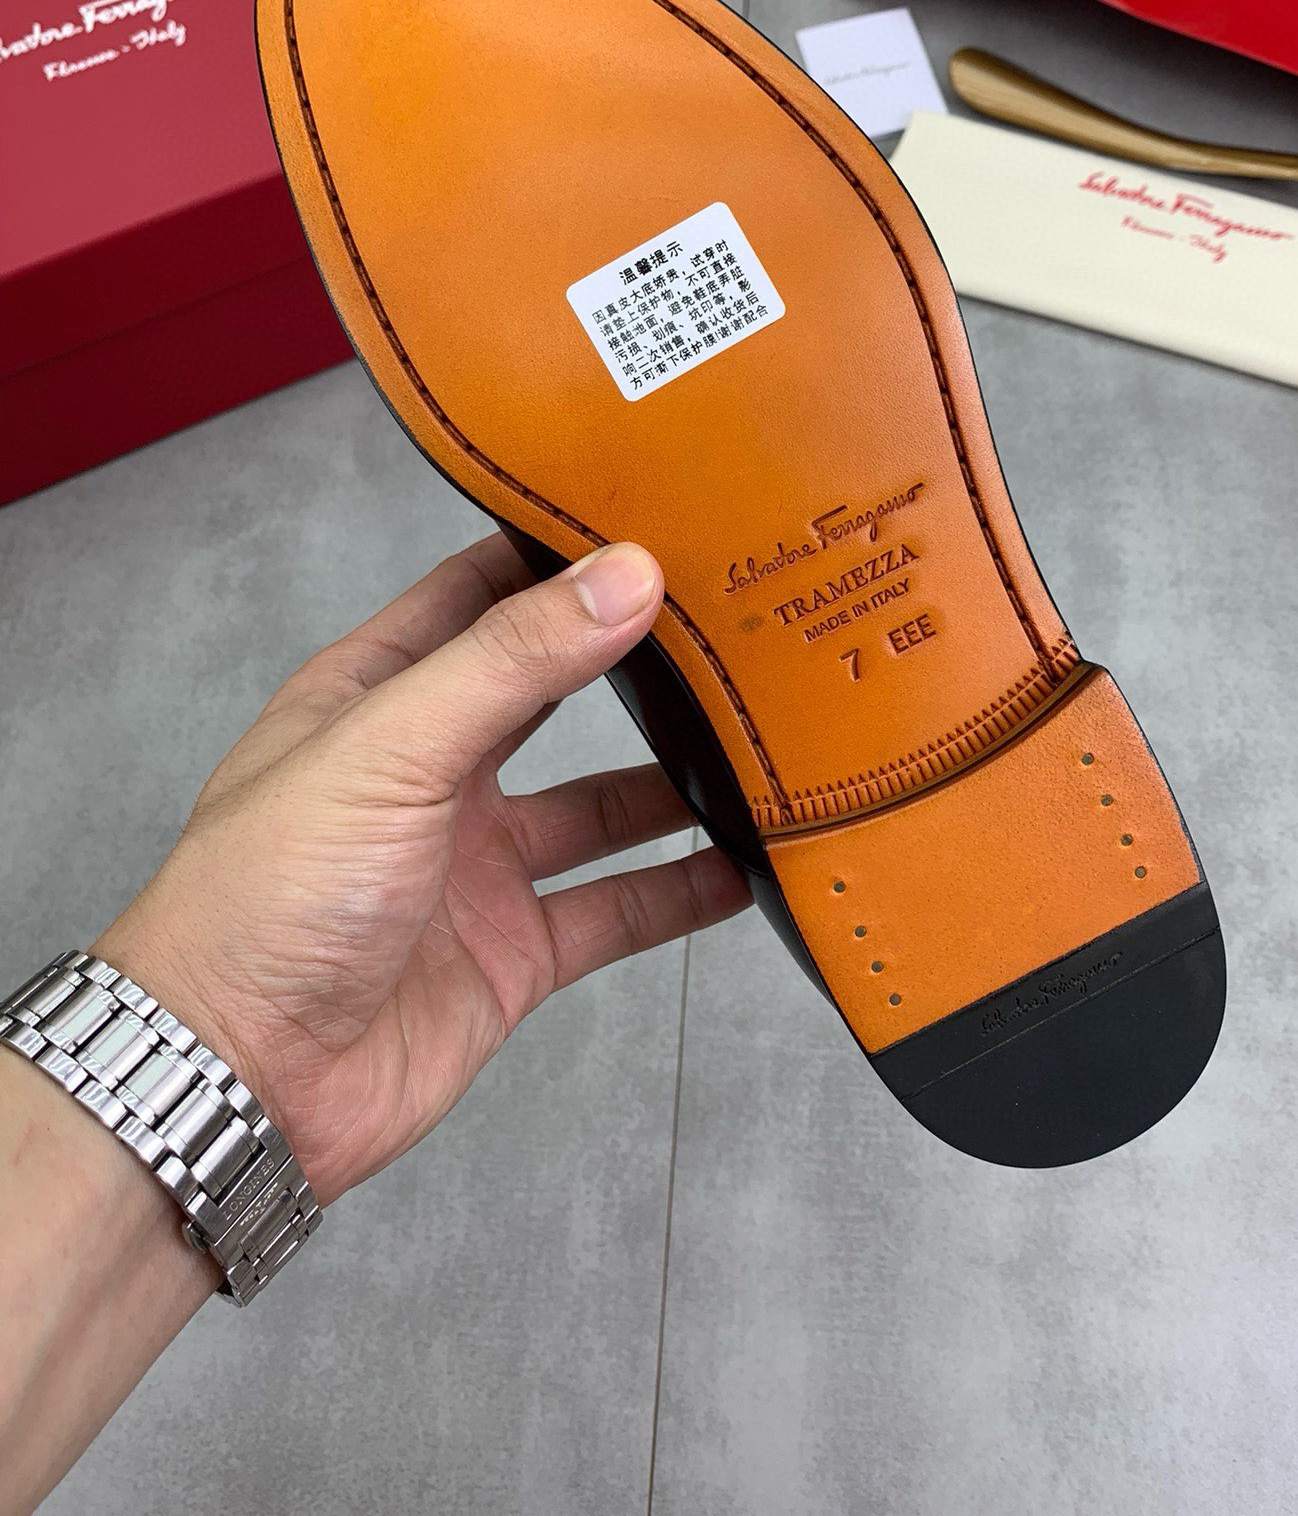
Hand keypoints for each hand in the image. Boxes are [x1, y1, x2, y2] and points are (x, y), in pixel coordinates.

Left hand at [95, 535, 750, 1206]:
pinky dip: (678, 891)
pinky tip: (743, 868)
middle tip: (727, 622)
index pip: (478, 594)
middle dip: (629, 658)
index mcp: (377, 696)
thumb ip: (512, 662)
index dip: (554, 554)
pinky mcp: (510, 951)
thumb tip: (623, 576)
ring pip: (599, 805)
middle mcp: (431, 770)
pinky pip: (614, 908)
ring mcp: (474, 862)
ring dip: (672, 781)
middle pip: (550, 694)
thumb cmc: (264, 898)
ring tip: (758, 742)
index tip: (649, 517)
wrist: (237, 1081)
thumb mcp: (391, 748)